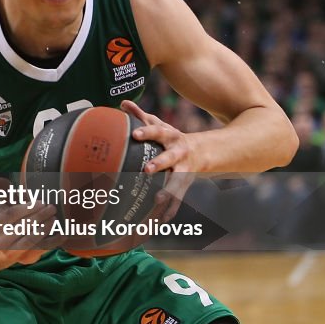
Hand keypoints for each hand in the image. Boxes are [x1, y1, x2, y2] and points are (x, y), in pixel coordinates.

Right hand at [0, 177, 63, 265]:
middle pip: (22, 227)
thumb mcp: (0, 211)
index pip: (11, 216)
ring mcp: (13, 251)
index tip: (39, 202)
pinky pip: (40, 250)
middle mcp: (1, 240)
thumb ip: (3, 196)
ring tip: (54, 218)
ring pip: (30, 239)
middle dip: (38, 216)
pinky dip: (53, 242)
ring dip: (45, 228)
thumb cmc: (2, 226)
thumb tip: (0, 180)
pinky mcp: (25, 258)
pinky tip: (63, 234)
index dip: (26, 208)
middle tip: (51, 208)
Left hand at [120, 100, 195, 221]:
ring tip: (158, 200)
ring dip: (169, 191)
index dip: (147, 133)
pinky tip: (163, 220)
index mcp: (169, 136)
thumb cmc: (170, 137)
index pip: (157, 132)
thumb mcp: (158, 125)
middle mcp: (178, 152)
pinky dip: (172, 210)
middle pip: (169, 157)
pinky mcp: (185, 183)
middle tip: (147, 169)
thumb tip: (123, 102)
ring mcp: (183, 169)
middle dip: (159, 163)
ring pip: (177, 180)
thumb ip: (140, 115)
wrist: (201, 150)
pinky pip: (179, 198)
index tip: (135, 135)